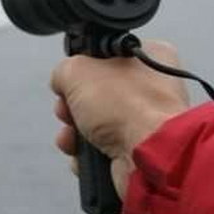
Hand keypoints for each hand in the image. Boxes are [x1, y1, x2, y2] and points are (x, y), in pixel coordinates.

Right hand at [50, 40, 190, 199]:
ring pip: (95, 124)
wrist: (148, 157)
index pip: (105, 56)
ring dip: (75, 133)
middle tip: (68, 110)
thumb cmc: (128, 108)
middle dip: (72, 106)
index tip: (69, 79)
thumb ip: (64, 70)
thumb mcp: (78, 70)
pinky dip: (88, 155)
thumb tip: (61, 82)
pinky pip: (102, 150)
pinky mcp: (138, 152)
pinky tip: (84, 156)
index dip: (81, 68)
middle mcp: (153, 90)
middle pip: (96, 94)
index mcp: (150, 56)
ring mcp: (146, 123)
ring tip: (72, 138)